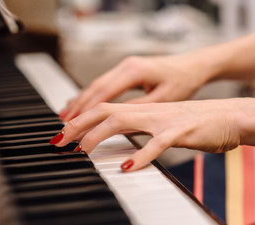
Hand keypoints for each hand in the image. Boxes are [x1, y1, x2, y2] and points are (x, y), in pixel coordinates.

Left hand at [51, 99, 253, 171]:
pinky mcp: (181, 132)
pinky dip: (141, 154)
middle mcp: (147, 110)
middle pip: (105, 110)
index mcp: (141, 109)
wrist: (227, 115)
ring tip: (83, 152)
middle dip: (79, 124)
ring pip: (124, 120)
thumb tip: (109, 134)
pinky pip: (158, 143)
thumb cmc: (191, 122)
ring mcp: (163, 119)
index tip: (61, 133)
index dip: (80, 119)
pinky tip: (128, 167)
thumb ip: (133, 127)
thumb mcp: (156, 123)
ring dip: (99, 136)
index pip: (103, 109)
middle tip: (60, 140)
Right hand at [60, 54, 206, 120]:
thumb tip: (115, 123)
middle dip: (77, 109)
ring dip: (79, 103)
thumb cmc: (182, 81)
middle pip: (93, 89)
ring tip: (64, 118)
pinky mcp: (124, 72)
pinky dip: (88, 97)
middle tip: (63, 127)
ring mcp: (123, 68)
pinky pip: (101, 86)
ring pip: (94, 87)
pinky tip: (78, 105)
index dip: (86, 111)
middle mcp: (124, 67)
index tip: (73, 126)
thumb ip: (138, 109)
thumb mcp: (163, 98)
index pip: (102, 94)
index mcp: (133, 71)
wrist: (193, 66)